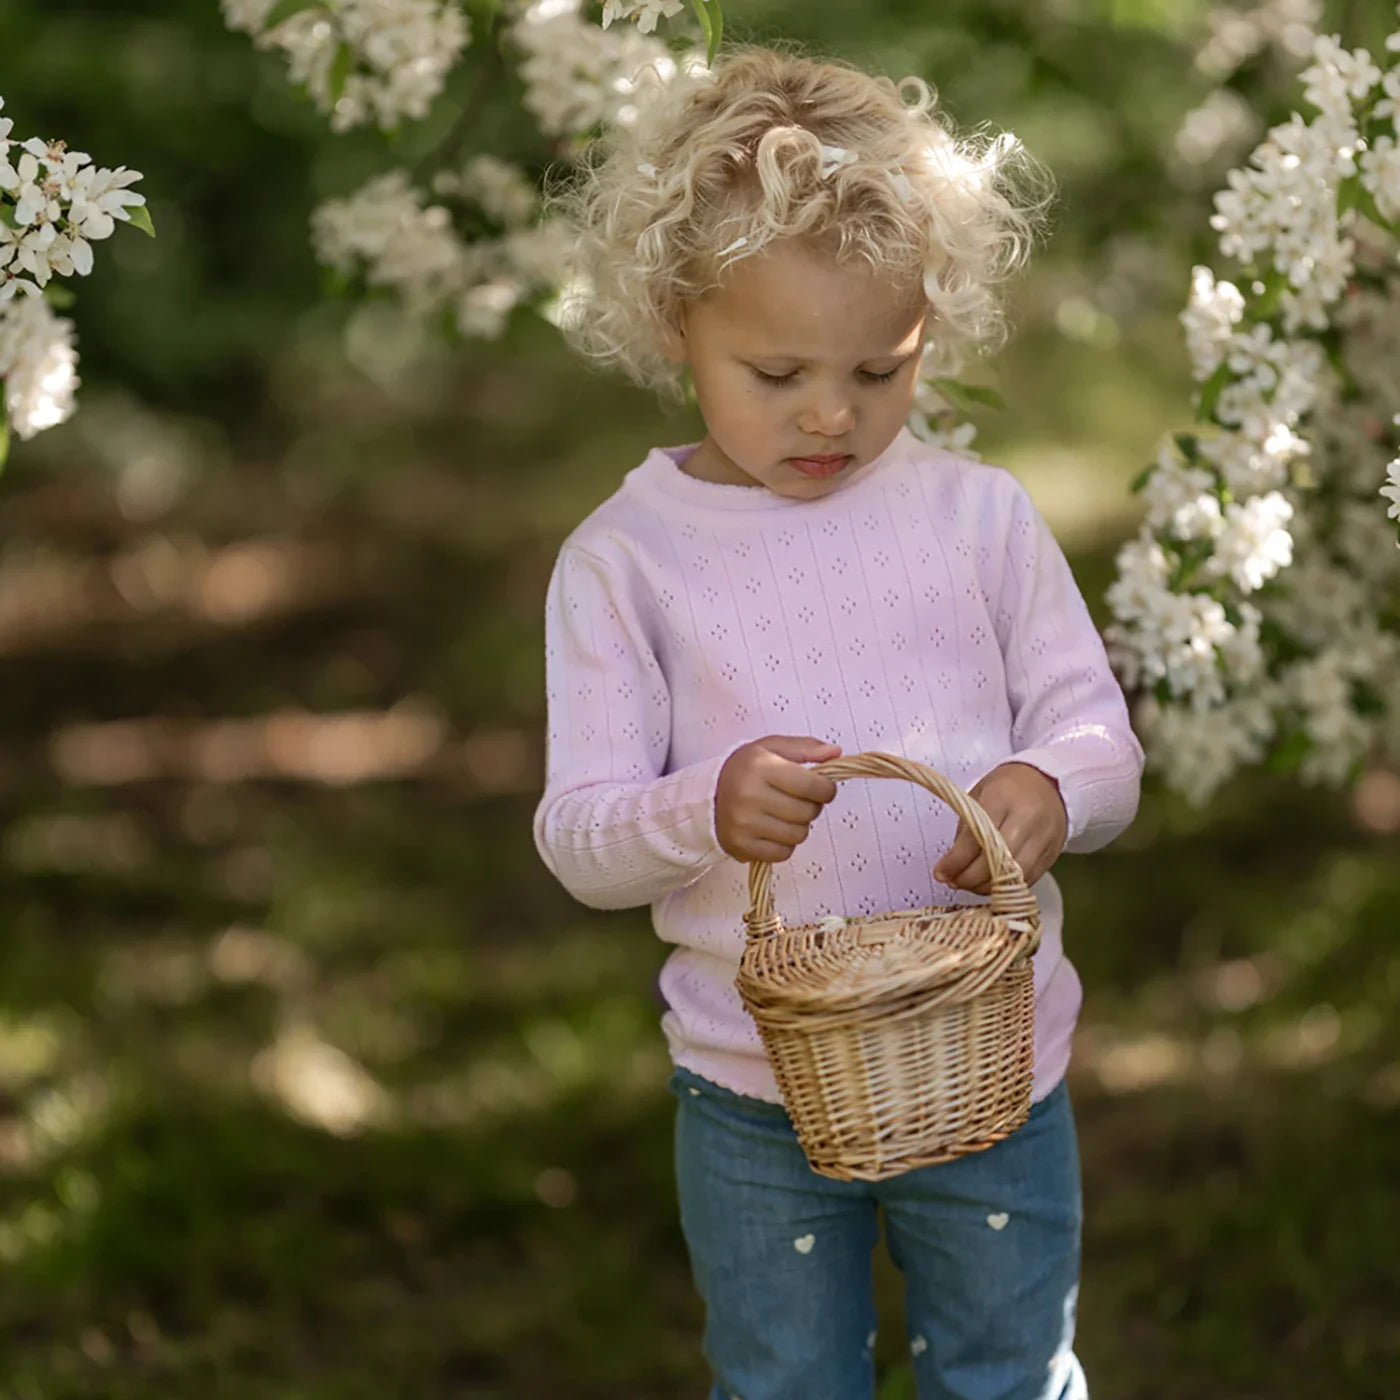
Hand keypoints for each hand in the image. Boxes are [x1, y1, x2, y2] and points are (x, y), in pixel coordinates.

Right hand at [715, 735, 842, 863]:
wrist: (708, 795)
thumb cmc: (746, 769)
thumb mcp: (772, 748)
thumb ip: (806, 748)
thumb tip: (835, 752)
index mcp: (760, 766)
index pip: (813, 786)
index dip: (826, 789)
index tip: (822, 788)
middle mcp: (750, 795)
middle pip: (808, 812)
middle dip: (811, 806)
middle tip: (798, 799)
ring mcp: (744, 823)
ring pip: (799, 835)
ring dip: (798, 826)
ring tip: (783, 814)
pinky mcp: (741, 846)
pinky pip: (783, 853)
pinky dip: (784, 844)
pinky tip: (772, 829)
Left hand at [933, 762, 1066, 893]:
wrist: (1048, 784)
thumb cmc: (1007, 789)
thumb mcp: (980, 796)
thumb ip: (966, 831)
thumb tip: (950, 868)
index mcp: (1002, 798)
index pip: (976, 838)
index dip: (956, 861)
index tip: (940, 873)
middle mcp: (1026, 818)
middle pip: (996, 861)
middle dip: (969, 878)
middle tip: (953, 881)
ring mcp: (1043, 838)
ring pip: (1013, 875)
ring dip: (987, 887)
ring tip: (969, 885)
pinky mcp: (1052, 854)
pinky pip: (1027, 879)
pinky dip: (1005, 887)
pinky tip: (990, 884)